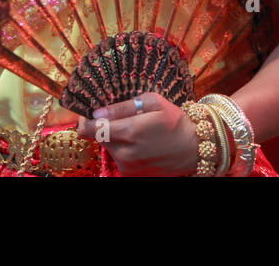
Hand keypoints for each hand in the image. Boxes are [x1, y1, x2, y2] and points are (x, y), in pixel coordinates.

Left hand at [74, 92, 202, 175]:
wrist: (193, 149)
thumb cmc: (174, 121)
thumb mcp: (153, 102)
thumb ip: (122, 107)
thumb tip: (97, 112)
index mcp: (129, 132)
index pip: (90, 129)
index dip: (86, 120)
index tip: (90, 114)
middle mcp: (124, 153)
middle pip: (99, 138)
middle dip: (106, 127)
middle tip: (125, 120)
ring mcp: (127, 167)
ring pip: (109, 148)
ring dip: (116, 139)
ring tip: (137, 133)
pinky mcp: (131, 176)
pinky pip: (118, 159)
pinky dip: (124, 151)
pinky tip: (141, 145)